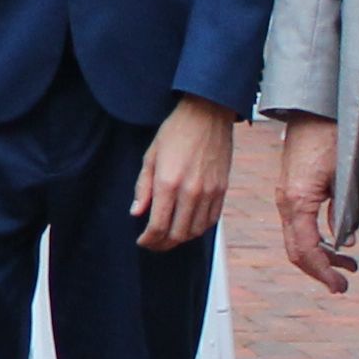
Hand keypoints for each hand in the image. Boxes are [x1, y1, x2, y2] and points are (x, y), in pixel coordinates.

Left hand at [133, 99, 235, 249]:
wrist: (207, 114)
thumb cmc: (176, 131)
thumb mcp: (150, 156)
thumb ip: (142, 187)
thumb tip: (136, 212)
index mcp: (168, 183)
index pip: (157, 226)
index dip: (148, 240)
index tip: (142, 241)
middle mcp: (190, 192)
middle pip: (177, 234)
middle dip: (162, 244)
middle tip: (153, 243)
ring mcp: (209, 192)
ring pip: (195, 231)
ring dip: (181, 239)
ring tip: (169, 236)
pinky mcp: (222, 189)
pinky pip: (212, 220)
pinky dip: (199, 229)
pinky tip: (188, 225)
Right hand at [274, 119, 354, 293]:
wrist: (313, 108)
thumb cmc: (329, 136)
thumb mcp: (344, 177)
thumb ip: (344, 212)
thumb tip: (344, 241)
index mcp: (297, 202)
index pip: (305, 250)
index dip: (322, 271)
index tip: (339, 285)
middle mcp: (286, 202)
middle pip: (296, 250)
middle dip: (319, 270)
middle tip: (342, 283)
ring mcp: (286, 197)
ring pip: (297, 239)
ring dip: (319, 255)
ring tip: (346, 263)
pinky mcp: (291, 190)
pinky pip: (298, 224)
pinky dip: (314, 239)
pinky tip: (334, 240)